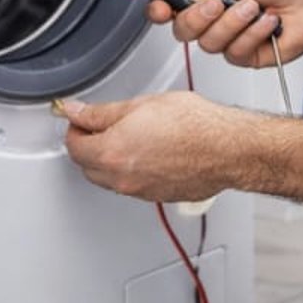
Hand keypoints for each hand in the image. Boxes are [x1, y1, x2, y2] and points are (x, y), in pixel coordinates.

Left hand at [58, 93, 242, 202]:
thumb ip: (102, 112)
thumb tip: (77, 112)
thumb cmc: (195, 125)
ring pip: (112, 178)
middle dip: (92, 147)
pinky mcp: (159, 196)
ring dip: (113, 161)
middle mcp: (121, 178)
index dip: (77, 129)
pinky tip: (154, 153)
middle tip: (108, 128)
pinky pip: (135, 186)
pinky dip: (135, 171)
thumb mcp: (142, 105)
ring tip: (136, 138)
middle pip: (88, 166)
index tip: (84, 120)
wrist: (229, 148)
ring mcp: (140, 191)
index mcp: (110, 153)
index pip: (73, 146)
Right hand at [147, 0, 302, 67]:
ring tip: (255, 6)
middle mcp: (214, 19)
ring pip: (209, 43)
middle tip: (217, 2)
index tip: (160, 5)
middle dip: (199, 16)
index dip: (158, 9)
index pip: (168, 7)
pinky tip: (268, 23)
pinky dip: (254, 33)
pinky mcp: (245, 55)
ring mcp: (228, 39)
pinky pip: (235, 51)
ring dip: (234, 22)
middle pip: (182, 30)